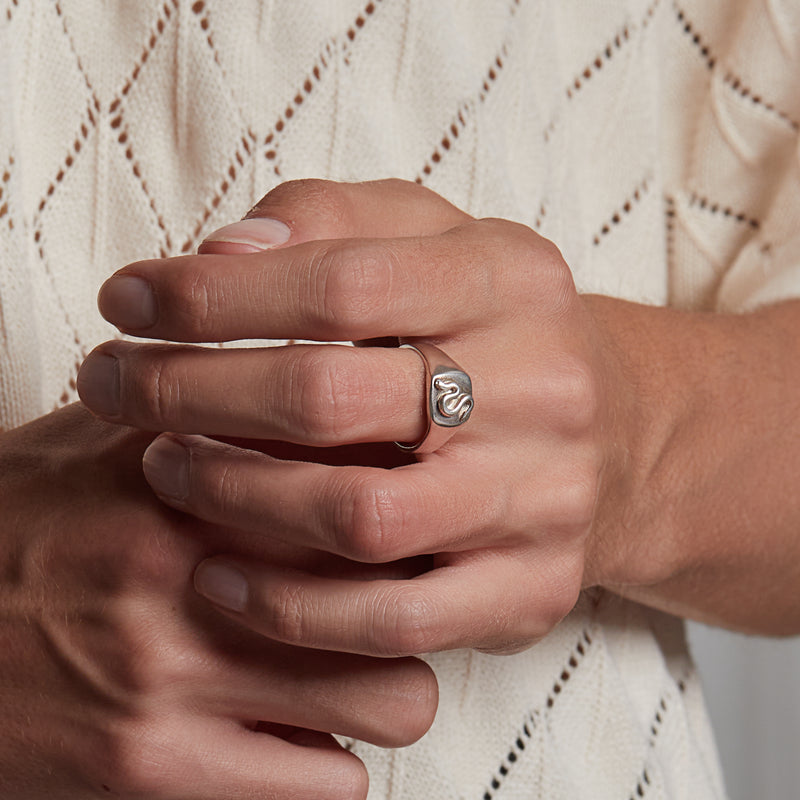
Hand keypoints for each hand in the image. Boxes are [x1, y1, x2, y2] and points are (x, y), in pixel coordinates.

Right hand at [0, 404, 436, 798]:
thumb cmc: (18, 527)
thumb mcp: (105, 436)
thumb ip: (204, 407)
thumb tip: (298, 374)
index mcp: (191, 472)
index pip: (367, 473)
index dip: (418, 492)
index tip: (422, 506)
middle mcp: (194, 565)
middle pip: (404, 578)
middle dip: (420, 588)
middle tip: (400, 591)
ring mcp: (179, 674)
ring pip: (394, 696)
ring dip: (388, 686)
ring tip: (354, 673)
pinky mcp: (153, 771)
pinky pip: (327, 782)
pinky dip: (330, 759)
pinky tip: (297, 732)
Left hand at [77, 179, 629, 656]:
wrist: (616, 437)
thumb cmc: (496, 329)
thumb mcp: (437, 241)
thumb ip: (331, 220)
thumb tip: (221, 253)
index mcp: (511, 282)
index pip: (340, 281)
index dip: (212, 296)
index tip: (128, 303)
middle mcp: (540, 388)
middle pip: (331, 397)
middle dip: (190, 393)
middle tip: (112, 387)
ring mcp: (541, 498)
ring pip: (358, 516)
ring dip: (231, 499)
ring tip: (162, 470)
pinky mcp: (530, 589)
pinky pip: (396, 622)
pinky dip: (290, 612)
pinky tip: (219, 579)